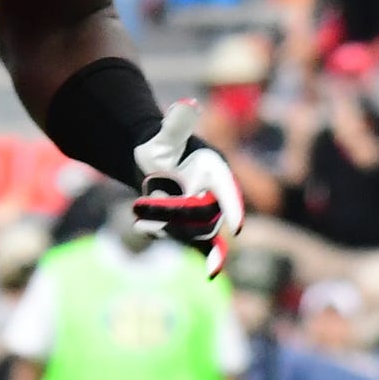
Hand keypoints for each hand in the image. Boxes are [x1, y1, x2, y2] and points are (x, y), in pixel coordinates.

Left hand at [131, 99, 245, 271]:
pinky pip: (208, 247)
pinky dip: (212, 258)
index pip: (227, 192)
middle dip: (172, 213)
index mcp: (215, 172)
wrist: (157, 164)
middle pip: (203, 216)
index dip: (233, 207)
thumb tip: (186, 106)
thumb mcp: (166, 135)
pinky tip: (212, 273)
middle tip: (140, 204)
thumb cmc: (164, 148)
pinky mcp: (195, 228)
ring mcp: (207, 214)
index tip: (238, 226)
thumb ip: (176, 124)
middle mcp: (216, 195)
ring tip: (140, 215)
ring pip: (195, 232)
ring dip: (167, 228)